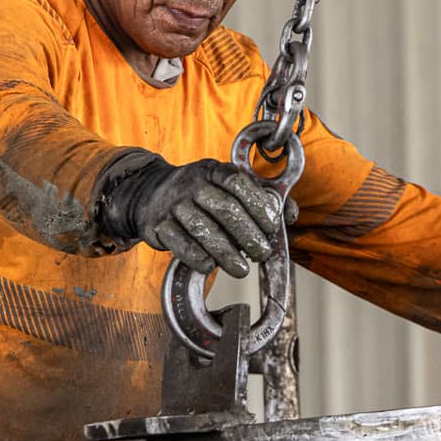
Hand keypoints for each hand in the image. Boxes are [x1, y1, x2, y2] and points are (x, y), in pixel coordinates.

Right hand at [99, 154, 290, 277]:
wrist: (150, 194)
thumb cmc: (202, 196)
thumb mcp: (228, 188)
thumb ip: (262, 198)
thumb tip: (290, 215)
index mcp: (213, 171)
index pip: (238, 183)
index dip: (258, 205)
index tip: (272, 227)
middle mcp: (192, 183)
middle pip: (224, 208)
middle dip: (248, 234)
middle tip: (262, 254)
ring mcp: (173, 204)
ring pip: (202, 228)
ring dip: (226, 252)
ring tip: (242, 270)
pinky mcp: (157, 225)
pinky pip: (179, 243)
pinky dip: (196, 256)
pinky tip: (210, 267)